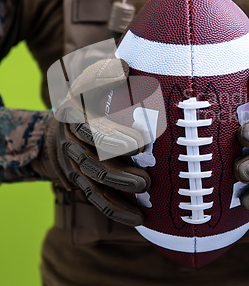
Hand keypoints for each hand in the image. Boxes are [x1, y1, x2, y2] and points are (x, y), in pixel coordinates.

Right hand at [42, 58, 150, 225]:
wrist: (66, 119)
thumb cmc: (90, 94)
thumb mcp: (94, 76)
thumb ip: (106, 71)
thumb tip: (124, 65)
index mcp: (75, 115)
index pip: (92, 130)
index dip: (114, 139)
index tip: (142, 144)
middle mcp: (72, 142)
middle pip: (93, 163)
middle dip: (120, 174)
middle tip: (147, 181)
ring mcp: (75, 164)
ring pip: (93, 186)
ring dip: (118, 197)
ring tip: (143, 207)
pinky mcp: (81, 180)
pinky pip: (96, 199)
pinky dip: (115, 210)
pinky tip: (138, 220)